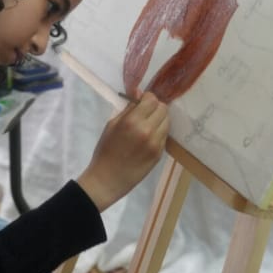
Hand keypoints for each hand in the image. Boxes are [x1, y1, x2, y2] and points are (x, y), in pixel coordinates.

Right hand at [77, 93, 169, 212]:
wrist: (108, 179)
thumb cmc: (105, 150)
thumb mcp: (112, 125)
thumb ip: (128, 109)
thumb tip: (139, 94)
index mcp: (133, 121)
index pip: (152, 100)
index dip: (148, 98)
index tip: (142, 102)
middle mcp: (148, 131)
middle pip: (163, 110)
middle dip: (156, 108)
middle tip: (147, 112)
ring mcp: (156, 144)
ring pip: (167, 122)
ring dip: (159, 120)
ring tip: (148, 125)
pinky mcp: (160, 154)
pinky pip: (165, 136)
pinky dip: (159, 132)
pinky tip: (148, 138)